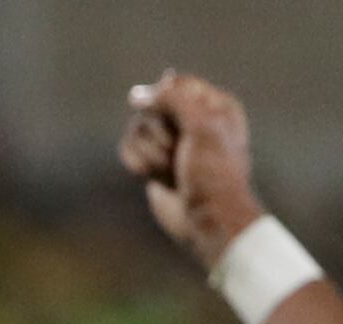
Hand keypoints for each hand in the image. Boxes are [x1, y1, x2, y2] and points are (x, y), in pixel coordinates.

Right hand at [119, 70, 266, 268]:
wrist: (208, 221)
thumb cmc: (214, 174)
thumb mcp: (202, 125)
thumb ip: (172, 98)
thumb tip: (136, 95)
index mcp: (213, 106)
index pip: (175, 84)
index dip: (169, 103)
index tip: (181, 126)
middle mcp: (191, 120)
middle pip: (152, 106)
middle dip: (159, 133)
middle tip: (177, 153)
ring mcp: (170, 143)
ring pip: (137, 127)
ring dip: (150, 152)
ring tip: (170, 171)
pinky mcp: (153, 163)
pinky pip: (128, 147)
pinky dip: (137, 163)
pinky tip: (154, 178)